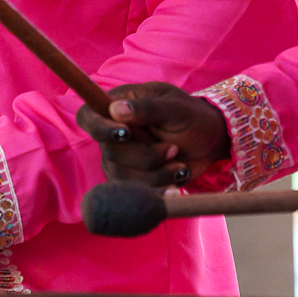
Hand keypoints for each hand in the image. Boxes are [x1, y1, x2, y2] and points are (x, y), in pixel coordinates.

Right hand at [75, 83, 229, 187]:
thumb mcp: (176, 108)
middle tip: (173, 149)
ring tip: (180, 166)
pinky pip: (134, 191)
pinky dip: (158, 189)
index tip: (126, 134)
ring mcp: (120, 158)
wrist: (209, 143)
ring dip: (156, 175)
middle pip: (109, 152)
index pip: (88, 116)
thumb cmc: (193, 117)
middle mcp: (113, 132)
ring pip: (121, 176)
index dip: (99, 128)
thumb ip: (147, 109)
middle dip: (145, 156)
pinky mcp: (131, 179)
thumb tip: (116, 110)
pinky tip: (176, 181)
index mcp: (119, 105)